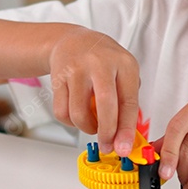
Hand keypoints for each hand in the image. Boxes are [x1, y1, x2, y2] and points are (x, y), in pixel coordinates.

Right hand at [48, 26, 139, 155]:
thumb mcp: (123, 71)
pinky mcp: (58, 77)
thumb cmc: (102, 60)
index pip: (129, 101)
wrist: (72, 40)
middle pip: (105, 106)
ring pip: (79, 113)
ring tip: (93, 125)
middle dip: (107, 133)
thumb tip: (127, 134)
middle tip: (107, 146)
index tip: (124, 147)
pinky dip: (70, 122)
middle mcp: (100, 64)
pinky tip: (77, 115)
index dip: (127, 129)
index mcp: (124, 63)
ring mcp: (77, 69)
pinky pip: (62, 111)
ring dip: (87, 128)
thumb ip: (127, 99)